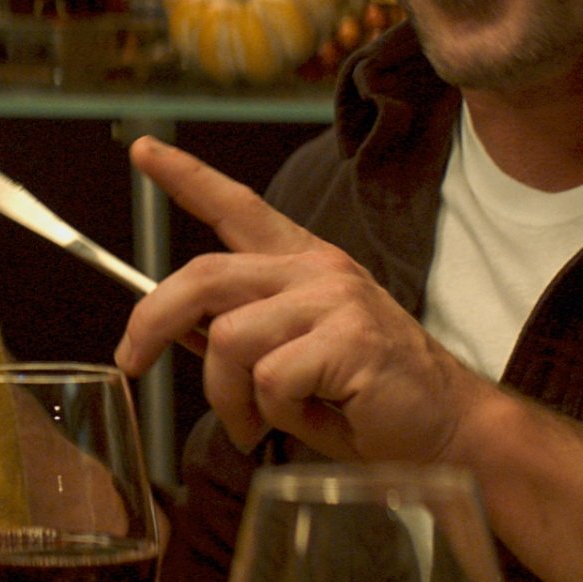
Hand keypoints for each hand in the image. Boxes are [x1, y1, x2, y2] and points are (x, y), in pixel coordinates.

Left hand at [113, 136, 490, 462]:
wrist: (451, 430)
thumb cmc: (369, 400)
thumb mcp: (294, 360)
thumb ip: (241, 335)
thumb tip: (175, 329)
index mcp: (304, 264)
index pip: (237, 206)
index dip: (186, 178)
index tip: (143, 151)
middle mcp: (318, 270)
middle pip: (203, 277)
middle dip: (150, 321)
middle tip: (132, 363)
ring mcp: (336, 300)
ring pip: (227, 338)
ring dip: (225, 397)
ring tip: (253, 426)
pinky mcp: (351, 340)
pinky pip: (269, 379)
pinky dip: (270, 416)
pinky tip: (303, 423)